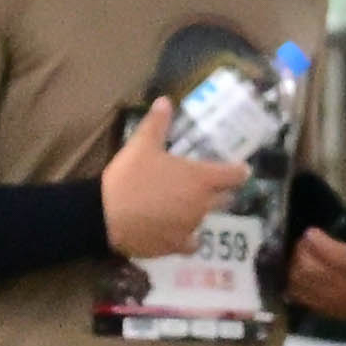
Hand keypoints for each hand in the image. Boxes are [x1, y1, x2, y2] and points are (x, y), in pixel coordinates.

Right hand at [99, 99, 229, 260]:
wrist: (106, 215)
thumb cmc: (129, 177)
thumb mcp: (141, 145)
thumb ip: (157, 123)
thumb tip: (165, 100)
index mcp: (200, 178)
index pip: (234, 175)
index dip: (239, 172)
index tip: (240, 170)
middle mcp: (202, 204)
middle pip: (224, 198)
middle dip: (220, 191)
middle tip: (207, 185)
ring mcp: (191, 226)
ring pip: (205, 219)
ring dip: (199, 212)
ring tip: (183, 206)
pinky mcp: (177, 245)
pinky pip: (191, 242)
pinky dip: (187, 238)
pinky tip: (176, 232)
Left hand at [286, 216, 345, 323]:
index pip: (328, 251)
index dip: (315, 239)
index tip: (313, 232)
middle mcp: (345, 283)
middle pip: (308, 264)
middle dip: (302, 249)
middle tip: (305, 241)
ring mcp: (331, 298)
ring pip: (299, 278)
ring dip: (295, 263)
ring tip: (302, 254)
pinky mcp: (321, 307)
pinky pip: (296, 292)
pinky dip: (293, 280)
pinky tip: (300, 270)